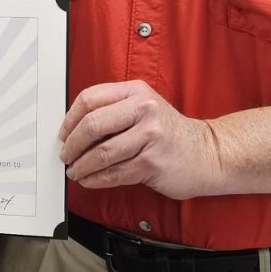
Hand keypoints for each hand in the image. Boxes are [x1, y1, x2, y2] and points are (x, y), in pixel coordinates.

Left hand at [59, 79, 217, 198]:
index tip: (63, 134)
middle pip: (92, 125)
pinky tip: (90, 180)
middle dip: (72, 144)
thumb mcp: (145, 108)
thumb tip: (74, 130)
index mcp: (136, 91)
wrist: (207, 153)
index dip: (70, 118)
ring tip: (75, 171)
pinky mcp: (152, 162)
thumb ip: (114, 111)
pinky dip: (96, 179)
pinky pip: (115, 173)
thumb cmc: (169, 133)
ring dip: (82, 166)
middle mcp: (144, 109)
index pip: (91, 98)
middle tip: (65, 155)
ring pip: (101, 153)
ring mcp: (150, 136)